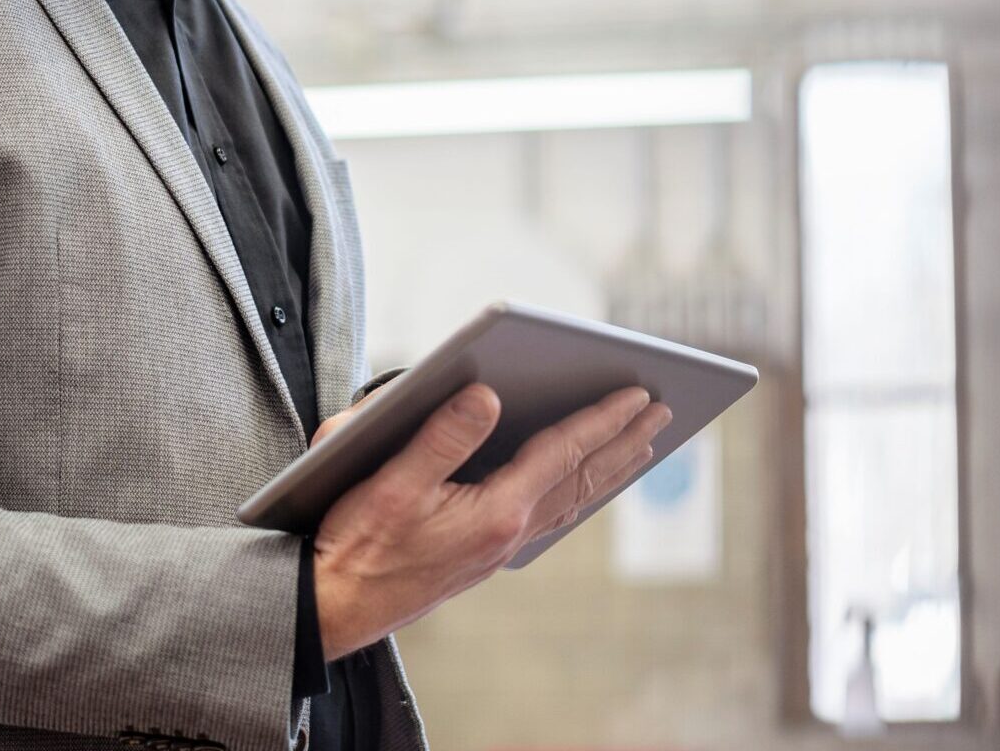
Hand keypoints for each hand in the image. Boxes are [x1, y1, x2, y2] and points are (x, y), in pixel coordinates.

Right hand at [310, 383, 672, 660]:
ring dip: (608, 468)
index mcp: (495, 512)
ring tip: (639, 443)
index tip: (639, 392)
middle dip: (624, 442)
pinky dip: (577, 492)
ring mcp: (499, 548)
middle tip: (662, 411)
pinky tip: (580, 484)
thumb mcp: (391, 483)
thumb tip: (486, 394)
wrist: (337, 607)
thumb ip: (442, 436)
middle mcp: (508, 533)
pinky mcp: (484, 555)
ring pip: (570, 501)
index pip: (562, 453)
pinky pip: (550, 516)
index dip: (601, 418)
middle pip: (581, 479)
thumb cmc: (357, 545)